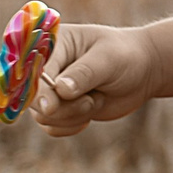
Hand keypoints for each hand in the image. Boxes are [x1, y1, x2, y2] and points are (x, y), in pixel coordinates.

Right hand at [30, 23, 165, 136]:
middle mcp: (43, 68)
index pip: (29, 69)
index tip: (50, 104)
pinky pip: (52, 127)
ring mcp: (49, 90)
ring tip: (96, 99)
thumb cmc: (126, 56)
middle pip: (32, 97)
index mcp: (49, 44)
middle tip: (89, 101)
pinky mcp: (58, 109)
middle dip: (61, 107)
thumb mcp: (109, 59)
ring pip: (43, 116)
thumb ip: (84, 74)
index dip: (35, 89)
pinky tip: (91, 110)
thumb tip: (60, 90)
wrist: (143, 72)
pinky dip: (72, 125)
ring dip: (73, 115)